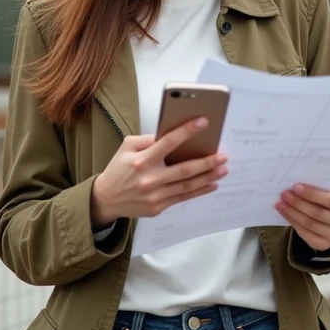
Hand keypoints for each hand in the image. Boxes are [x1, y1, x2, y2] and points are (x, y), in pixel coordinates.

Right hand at [90, 118, 227, 224]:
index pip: (169, 142)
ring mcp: (155, 195)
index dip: (187, 131)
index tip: (204, 122)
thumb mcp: (127, 147)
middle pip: (184, 169)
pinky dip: (199, 191)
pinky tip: (212, 184)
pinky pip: (183, 197)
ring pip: (187, 185)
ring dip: (208, 177)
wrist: (106, 199)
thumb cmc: (119, 169)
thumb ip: (148, 140)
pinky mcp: (158, 207)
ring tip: (223, 169)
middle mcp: (150, 179)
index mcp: (142, 160)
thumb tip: (172, 134)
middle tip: (223, 155)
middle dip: (207, 162)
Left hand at [276, 184, 329, 251]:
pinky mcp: (325, 245)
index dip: (312, 194)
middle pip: (318, 213)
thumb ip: (321, 186)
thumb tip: (296, 184)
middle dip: (298, 203)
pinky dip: (294, 223)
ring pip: (310, 225)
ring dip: (292, 213)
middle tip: (284, 195)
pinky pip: (306, 235)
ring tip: (281, 204)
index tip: (296, 187)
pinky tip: (286, 214)